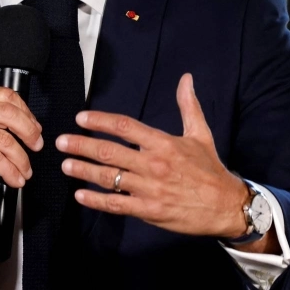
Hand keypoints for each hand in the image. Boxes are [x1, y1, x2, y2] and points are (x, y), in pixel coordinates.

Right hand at [0, 87, 44, 241]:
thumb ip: (2, 121)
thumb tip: (33, 125)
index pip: (6, 96)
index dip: (26, 112)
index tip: (36, 129)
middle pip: (8, 113)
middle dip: (28, 132)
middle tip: (37, 147)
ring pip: (4, 140)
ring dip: (21, 159)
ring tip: (26, 171)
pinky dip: (10, 171)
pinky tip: (15, 179)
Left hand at [55, 73, 247, 238]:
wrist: (228, 206)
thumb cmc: (211, 169)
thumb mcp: (200, 134)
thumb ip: (188, 106)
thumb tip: (186, 79)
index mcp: (163, 143)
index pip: (125, 126)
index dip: (100, 121)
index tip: (81, 118)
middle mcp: (153, 164)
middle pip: (109, 151)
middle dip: (81, 145)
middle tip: (61, 141)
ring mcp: (150, 188)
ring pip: (109, 177)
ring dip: (84, 170)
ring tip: (65, 165)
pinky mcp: (149, 209)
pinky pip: (117, 204)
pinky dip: (97, 200)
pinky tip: (80, 195)